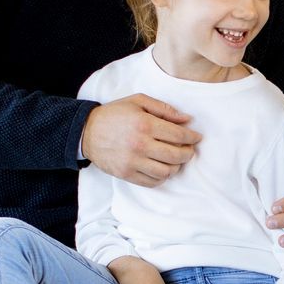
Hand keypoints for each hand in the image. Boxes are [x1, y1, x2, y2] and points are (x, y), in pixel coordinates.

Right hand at [82, 94, 200, 186]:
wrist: (86, 132)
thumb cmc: (114, 114)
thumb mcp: (138, 101)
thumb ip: (164, 109)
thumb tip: (187, 119)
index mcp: (145, 124)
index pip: (179, 135)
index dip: (192, 137)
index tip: (197, 137)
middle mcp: (140, 145)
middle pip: (176, 155)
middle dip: (188, 153)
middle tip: (190, 149)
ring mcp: (133, 162)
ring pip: (167, 171)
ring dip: (176, 166)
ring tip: (176, 159)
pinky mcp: (126, 174)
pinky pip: (153, 182)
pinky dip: (162, 177)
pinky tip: (162, 167)